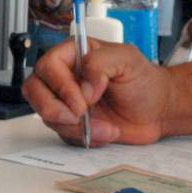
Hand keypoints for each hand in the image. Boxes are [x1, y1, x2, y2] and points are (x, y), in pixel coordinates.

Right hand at [22, 39, 166, 145]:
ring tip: (105, 127)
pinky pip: (61, 133)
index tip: (84, 99)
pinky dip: (82, 138)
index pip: (48, 66)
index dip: (61, 85)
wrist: (157, 112)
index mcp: (74, 54)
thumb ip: (101, 63)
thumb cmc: (145, 81)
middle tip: (80, 116)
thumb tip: (83, 86)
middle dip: (54, 108)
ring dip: (74, 127)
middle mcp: (64, 77)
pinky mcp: (71, 123)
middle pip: (34, 90)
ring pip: (46, 115)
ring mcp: (65, 101)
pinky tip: (104, 133)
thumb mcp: (127, 60)